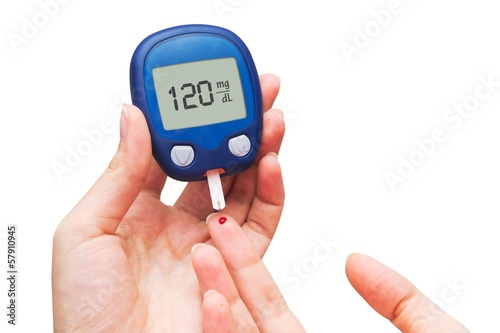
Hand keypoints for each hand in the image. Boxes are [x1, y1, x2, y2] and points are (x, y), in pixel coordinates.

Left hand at [52, 74, 284, 331]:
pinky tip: (271, 165)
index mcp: (138, 208)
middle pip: (217, 165)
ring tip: (271, 123)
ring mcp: (208, 242)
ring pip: (244, 188)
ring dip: (261, 152)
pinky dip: (271, 193)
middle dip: (239, 129)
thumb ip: (118, 174)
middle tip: (256, 98)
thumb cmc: (85, 309)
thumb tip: (134, 117)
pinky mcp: (233, 265)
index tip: (206, 93)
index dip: (192, 121)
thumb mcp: (84, 231)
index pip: (173, 152)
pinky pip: (261, 224)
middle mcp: (178, 222)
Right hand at [193, 217, 468, 332]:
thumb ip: (398, 302)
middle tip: (208, 234)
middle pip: (248, 322)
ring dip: (216, 303)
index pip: (271, 308)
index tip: (231, 232)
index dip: (249, 269)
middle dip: (225, 276)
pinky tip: (214, 307)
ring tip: (203, 259)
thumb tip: (355, 260)